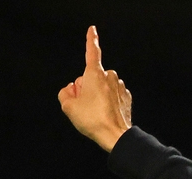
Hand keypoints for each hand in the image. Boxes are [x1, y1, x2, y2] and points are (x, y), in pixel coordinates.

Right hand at [58, 26, 132, 151]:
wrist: (115, 135)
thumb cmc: (92, 120)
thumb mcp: (68, 107)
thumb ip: (65, 93)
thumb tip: (71, 89)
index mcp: (95, 74)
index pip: (92, 52)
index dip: (91, 40)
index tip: (92, 30)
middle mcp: (109, 77)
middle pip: (92, 76)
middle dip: (86, 87)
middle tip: (85, 104)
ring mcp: (120, 87)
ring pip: (103, 86)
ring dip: (97, 94)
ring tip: (95, 111)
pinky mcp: (126, 97)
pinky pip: (112, 94)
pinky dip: (107, 101)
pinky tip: (105, 113)